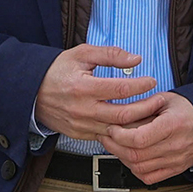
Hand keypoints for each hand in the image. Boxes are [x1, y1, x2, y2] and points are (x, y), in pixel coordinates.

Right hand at [35, 44, 161, 142]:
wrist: (33, 93)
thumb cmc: (57, 71)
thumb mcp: (81, 54)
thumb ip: (110, 54)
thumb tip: (135, 59)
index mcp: (83, 87)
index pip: (120, 89)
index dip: (141, 85)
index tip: (152, 81)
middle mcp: (83, 110)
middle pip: (124, 114)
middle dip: (147, 107)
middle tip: (159, 100)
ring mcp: (82, 125)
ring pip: (119, 130)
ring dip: (138, 123)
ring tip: (152, 114)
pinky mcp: (81, 135)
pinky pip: (108, 137)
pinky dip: (123, 132)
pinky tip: (134, 124)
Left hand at [101, 93, 192, 184]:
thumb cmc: (188, 110)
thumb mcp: (165, 99)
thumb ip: (142, 106)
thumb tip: (119, 113)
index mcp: (172, 125)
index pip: (139, 138)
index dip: (120, 135)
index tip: (112, 127)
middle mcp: (174, 146)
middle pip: (135, 155)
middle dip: (114, 146)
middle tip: (106, 136)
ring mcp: (174, 160)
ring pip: (139, 168)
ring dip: (122, 158)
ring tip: (116, 145)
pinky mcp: (174, 170)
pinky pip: (148, 177)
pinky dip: (135, 170)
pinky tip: (131, 158)